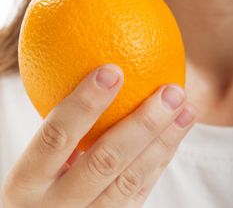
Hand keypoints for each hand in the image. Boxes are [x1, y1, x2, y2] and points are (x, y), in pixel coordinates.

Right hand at [1, 63, 195, 207]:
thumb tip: (90, 74)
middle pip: (105, 161)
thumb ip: (55, 131)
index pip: (56, 136)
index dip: (84, 103)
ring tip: (186, 110)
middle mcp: (55, 206)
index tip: (114, 70)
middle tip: (171, 92)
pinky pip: (139, 193)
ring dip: (164, 142)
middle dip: (144, 124)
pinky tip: (173, 136)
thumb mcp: (30, 163)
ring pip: (131, 181)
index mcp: (27, 180)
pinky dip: (159, 161)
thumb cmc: (34, 186)